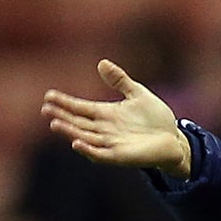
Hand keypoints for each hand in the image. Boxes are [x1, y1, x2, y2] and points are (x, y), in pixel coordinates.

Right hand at [41, 60, 191, 176]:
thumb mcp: (137, 93)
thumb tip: (101, 63)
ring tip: (55, 124)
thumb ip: (119, 80)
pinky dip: (88, 150)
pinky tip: (77, 143)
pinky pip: (101, 154)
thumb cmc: (155, 118)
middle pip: (78, 123)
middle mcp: (105, 130)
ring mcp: (111, 144)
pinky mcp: (120, 156)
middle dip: (61, 116)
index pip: (80, 108)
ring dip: (70, 132)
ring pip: (85, 138)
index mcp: (106, 114)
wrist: (175, 139)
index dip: (65, 102)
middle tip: (45, 109)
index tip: (49, 96)